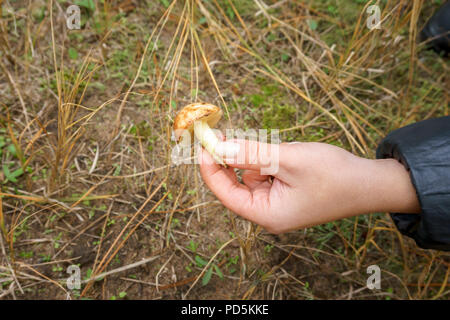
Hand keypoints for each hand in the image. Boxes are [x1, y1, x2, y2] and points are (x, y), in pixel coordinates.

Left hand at [199, 140, 420, 233]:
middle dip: (229, 159)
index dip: (210, 168)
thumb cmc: (335, 175)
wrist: (371, 183)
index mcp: (267, 215)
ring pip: (251, 176)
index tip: (203, 143)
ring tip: (273, 147)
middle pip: (235, 185)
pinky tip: (282, 152)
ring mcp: (278, 205)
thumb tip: (219, 146)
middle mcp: (269, 214)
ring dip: (253, 157)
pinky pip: (266, 175)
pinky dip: (266, 160)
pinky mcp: (286, 194)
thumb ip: (252, 153)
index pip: (225, 193)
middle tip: (220, 133)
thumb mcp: (289, 159)